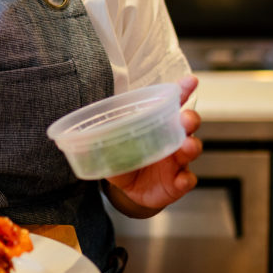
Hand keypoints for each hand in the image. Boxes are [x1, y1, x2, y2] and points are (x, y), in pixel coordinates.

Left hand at [105, 75, 202, 216]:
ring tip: (187, 146)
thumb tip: (82, 128)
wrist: (131, 192)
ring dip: (191, 146)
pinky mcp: (177, 183)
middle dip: (190, 119)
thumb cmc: (127, 161)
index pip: (173, 104)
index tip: (190, 81)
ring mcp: (177, 161)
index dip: (182, 91)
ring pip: (190, 150)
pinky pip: (187, 180)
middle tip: (186, 117)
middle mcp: (172, 140)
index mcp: (158, 125)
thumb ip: (105, 133)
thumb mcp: (114, 144)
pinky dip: (185, 179)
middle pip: (187, 125)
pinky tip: (181, 179)